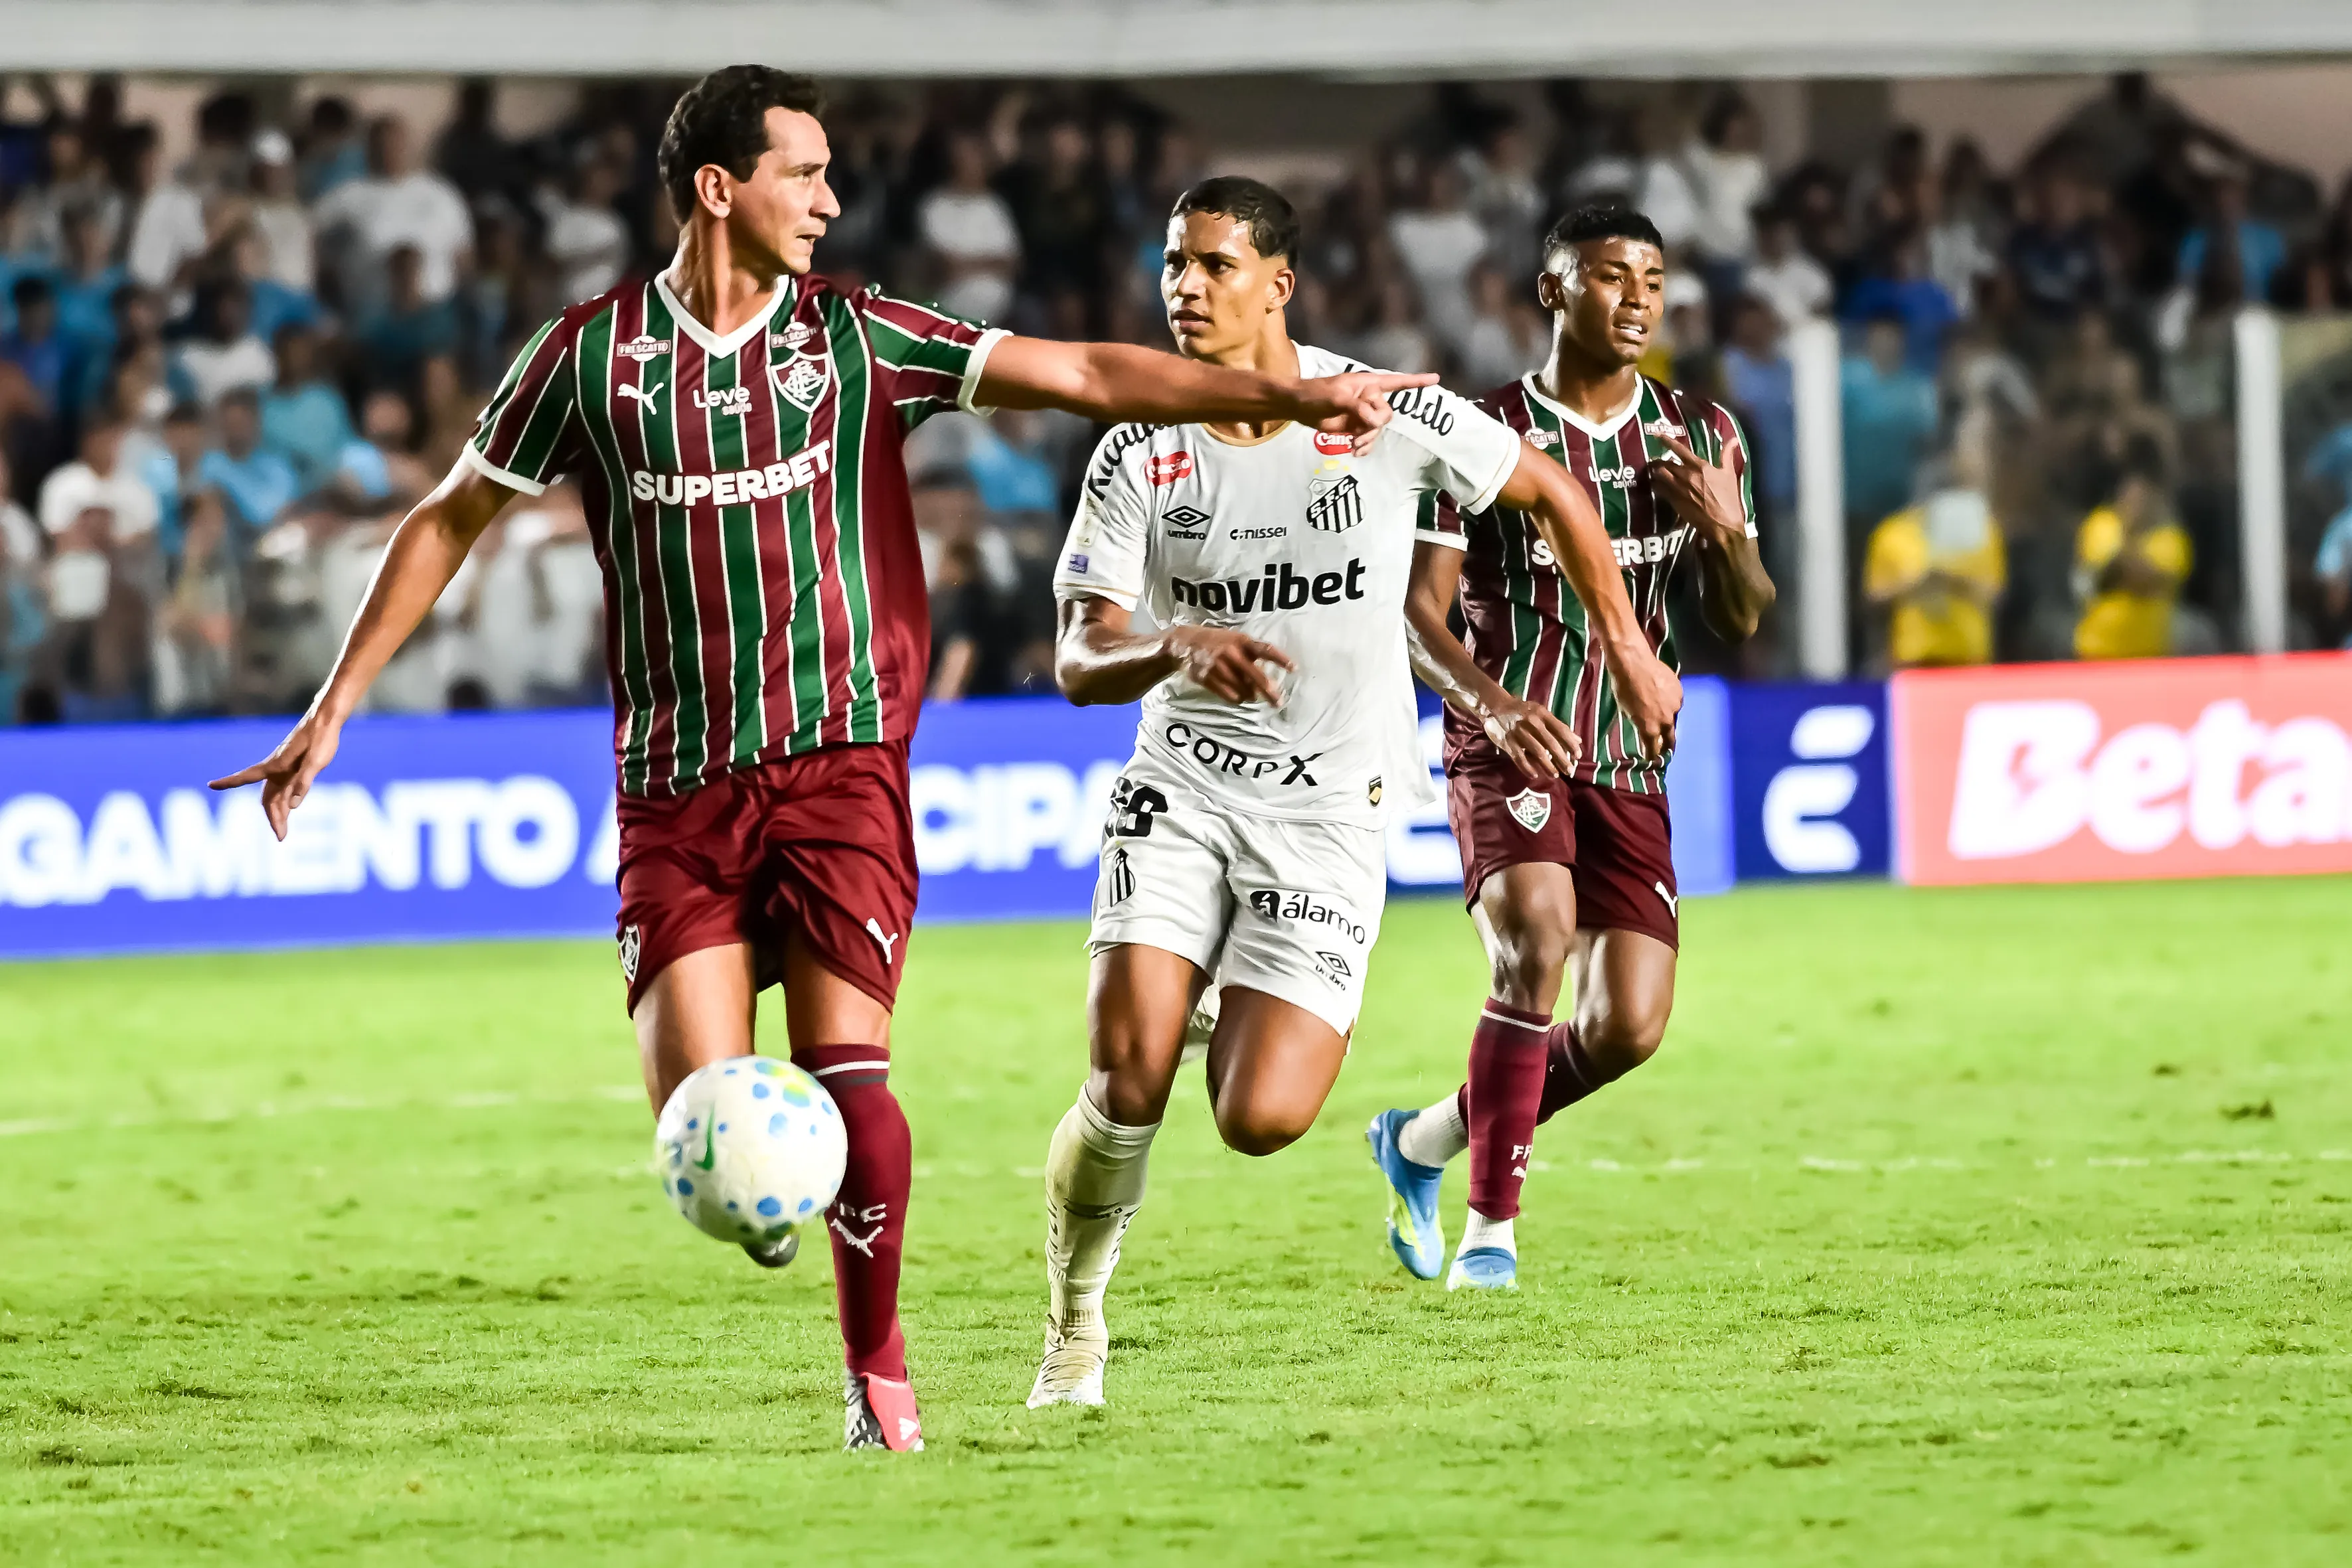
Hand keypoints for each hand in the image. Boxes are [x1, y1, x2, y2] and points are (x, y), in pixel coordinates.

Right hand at [208, 705, 346, 839]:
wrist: (327, 719)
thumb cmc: (321, 737)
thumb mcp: (315, 762)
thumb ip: (304, 782)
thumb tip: (293, 806)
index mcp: (275, 765)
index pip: (246, 777)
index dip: (228, 782)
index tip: (210, 784)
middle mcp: (277, 768)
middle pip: (268, 797)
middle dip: (271, 817)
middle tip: (280, 837)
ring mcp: (286, 769)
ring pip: (277, 795)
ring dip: (279, 813)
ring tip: (283, 832)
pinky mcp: (295, 768)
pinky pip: (286, 789)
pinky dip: (286, 802)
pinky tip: (290, 810)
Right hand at [1166, 624, 1293, 705]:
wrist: (1184, 644)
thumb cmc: (1215, 641)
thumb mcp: (1234, 639)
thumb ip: (1249, 654)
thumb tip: (1264, 677)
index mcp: (1241, 641)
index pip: (1266, 649)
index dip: (1280, 659)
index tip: (1293, 669)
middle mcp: (1232, 653)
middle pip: (1257, 677)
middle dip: (1270, 692)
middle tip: (1279, 703)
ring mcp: (1219, 667)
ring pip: (1244, 690)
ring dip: (1250, 696)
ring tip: (1251, 695)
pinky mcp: (1208, 679)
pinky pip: (1229, 695)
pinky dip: (1237, 698)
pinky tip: (1238, 696)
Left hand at [1291, 371, 1439, 449]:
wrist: (1298, 407)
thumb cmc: (1315, 394)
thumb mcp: (1337, 398)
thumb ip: (1358, 408)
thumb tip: (1375, 421)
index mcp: (1368, 384)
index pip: (1396, 381)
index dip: (1416, 381)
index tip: (1436, 379)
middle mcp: (1369, 398)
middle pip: (1386, 414)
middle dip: (1375, 425)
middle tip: (1359, 431)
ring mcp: (1363, 413)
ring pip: (1378, 429)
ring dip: (1368, 440)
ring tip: (1354, 445)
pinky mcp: (1355, 427)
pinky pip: (1368, 439)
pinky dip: (1363, 446)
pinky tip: (1354, 451)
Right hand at [1482, 691, 1581, 782]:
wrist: (1496, 706)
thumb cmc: (1523, 710)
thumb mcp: (1541, 713)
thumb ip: (1558, 726)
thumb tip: (1578, 740)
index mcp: (1542, 714)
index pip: (1561, 730)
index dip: (1571, 744)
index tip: (1578, 756)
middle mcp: (1532, 723)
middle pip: (1551, 744)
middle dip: (1562, 759)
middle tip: (1570, 771)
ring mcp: (1519, 733)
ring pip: (1538, 753)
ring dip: (1548, 766)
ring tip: (1556, 775)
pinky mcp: (1508, 742)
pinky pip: (1520, 758)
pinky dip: (1528, 768)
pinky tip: (1535, 775)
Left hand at [1605, 642, 1681, 761]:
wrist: (1633, 663)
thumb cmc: (1623, 687)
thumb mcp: (1626, 711)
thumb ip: (1639, 723)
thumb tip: (1646, 729)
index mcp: (1649, 728)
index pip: (1653, 749)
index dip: (1653, 755)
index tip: (1653, 760)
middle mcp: (1665, 720)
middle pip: (1670, 738)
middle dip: (1668, 745)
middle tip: (1667, 750)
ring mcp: (1675, 706)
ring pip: (1673, 717)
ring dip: (1667, 718)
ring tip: (1659, 710)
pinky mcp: (1680, 692)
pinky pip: (1675, 702)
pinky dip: (1670, 702)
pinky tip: (1662, 695)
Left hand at [1651, 431, 1745, 542]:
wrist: (1722, 522)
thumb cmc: (1728, 498)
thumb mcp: (1729, 474)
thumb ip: (1727, 455)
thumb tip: (1733, 440)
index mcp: (1700, 466)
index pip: (1679, 450)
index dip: (1667, 441)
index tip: (1657, 435)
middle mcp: (1686, 475)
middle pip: (1665, 464)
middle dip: (1659, 461)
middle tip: (1655, 461)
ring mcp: (1678, 489)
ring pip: (1659, 476)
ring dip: (1655, 472)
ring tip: (1653, 472)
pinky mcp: (1673, 501)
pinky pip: (1659, 490)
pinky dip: (1656, 486)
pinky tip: (1655, 485)